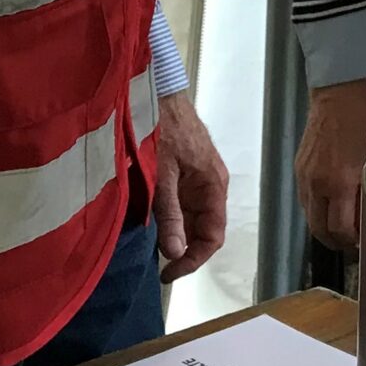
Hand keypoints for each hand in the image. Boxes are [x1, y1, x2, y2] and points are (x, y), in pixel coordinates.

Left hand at [154, 90, 230, 282]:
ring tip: (152, 248)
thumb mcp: (163, 174)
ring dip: (176, 235)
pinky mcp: (184, 173)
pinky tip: (153, 224)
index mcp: (213, 184)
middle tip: (158, 266)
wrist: (156, 92)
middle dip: (184, 250)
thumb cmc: (162, 128)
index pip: (213, 235)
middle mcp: (210, 185)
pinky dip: (170, 219)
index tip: (168, 273)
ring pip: (192, 219)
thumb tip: (175, 252)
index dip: (194, 259)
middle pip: (203, 230)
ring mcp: (198, 179)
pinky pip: (182, 204)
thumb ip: (170, 214)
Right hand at [295, 79, 365, 250]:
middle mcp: (317, 184)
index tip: (362, 244)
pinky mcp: (299, 169)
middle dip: (335, 242)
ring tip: (343, 227)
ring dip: (324, 227)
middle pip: (319, 230)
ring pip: (309, 217)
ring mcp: (304, 177)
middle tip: (352, 244)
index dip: (351, 243)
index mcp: (339, 182)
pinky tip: (331, 206)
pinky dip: (317, 209)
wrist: (338, 93)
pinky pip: (305, 200)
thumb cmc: (362, 120)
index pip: (339, 230)